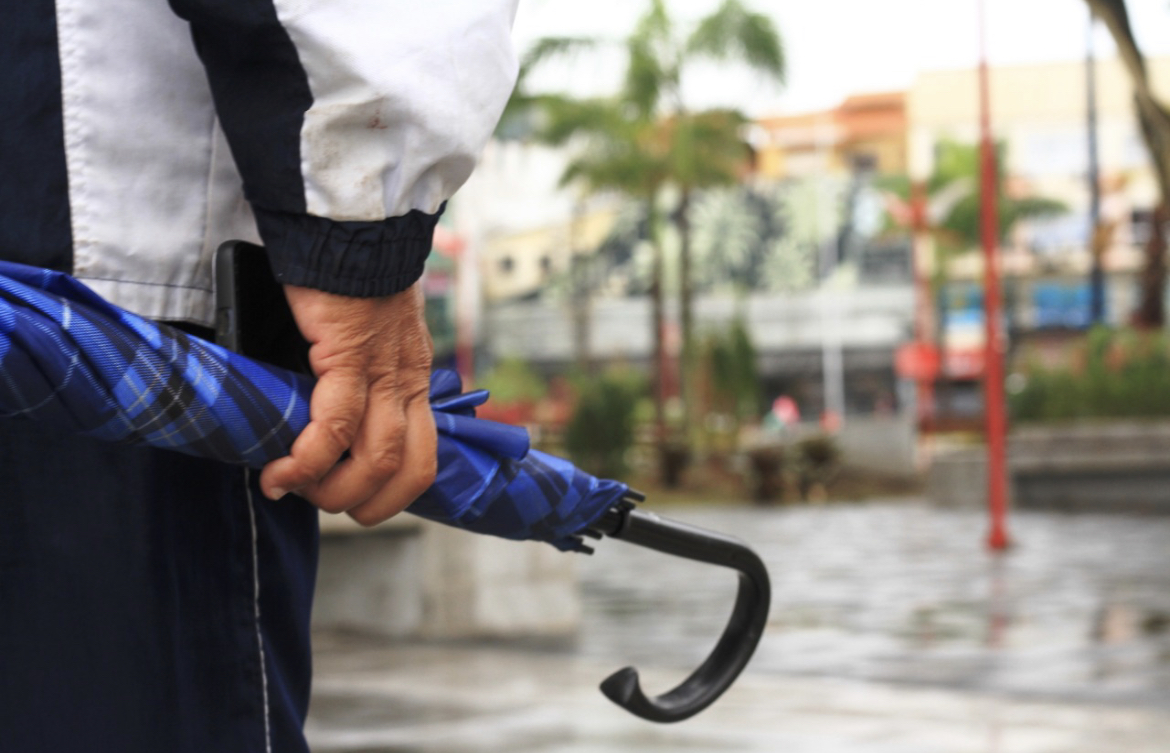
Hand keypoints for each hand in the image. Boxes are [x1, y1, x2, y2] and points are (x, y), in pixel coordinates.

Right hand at [259, 283, 436, 525]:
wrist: (345, 227)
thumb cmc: (346, 277)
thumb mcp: (367, 334)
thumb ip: (357, 375)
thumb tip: (322, 413)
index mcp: (414, 379)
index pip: (425, 459)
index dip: (394, 495)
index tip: (354, 500)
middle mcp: (409, 380)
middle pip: (407, 470)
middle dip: (364, 504)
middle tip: (318, 500)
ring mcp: (385, 370)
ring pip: (376, 459)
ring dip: (331, 490)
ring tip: (290, 488)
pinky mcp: (351, 355)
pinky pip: (335, 425)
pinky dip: (307, 459)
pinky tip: (280, 470)